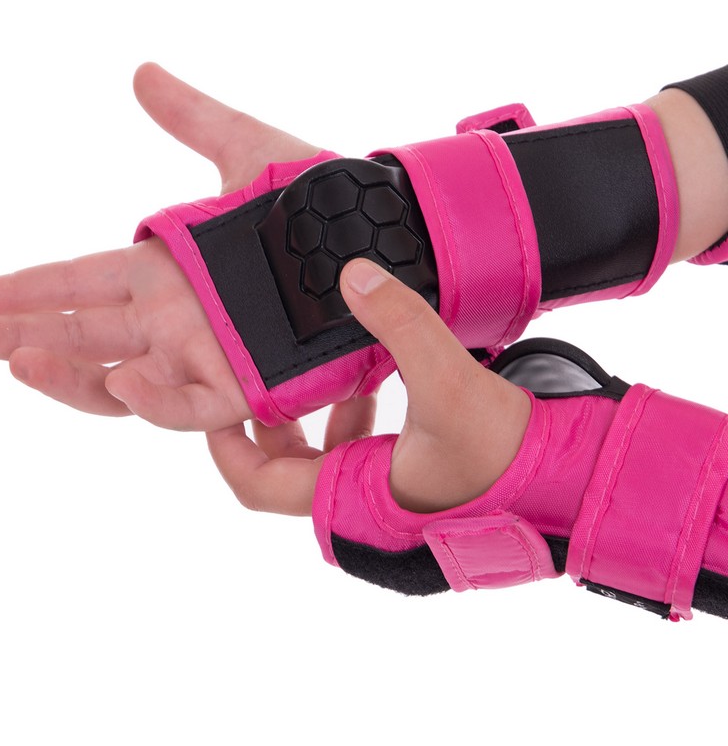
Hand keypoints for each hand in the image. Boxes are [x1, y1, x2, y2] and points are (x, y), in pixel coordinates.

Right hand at [0, 63, 319, 429]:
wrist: (385, 239)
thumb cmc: (323, 202)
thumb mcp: (248, 150)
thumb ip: (194, 118)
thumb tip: (141, 73)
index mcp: (166, 273)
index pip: (80, 284)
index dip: (26, 289)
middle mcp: (175, 320)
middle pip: (83, 337)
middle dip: (20, 334)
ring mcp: (208, 357)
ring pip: (122, 384)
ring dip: (68, 375)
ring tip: (17, 356)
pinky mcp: (248, 386)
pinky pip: (191, 406)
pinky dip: (155, 399)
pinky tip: (122, 379)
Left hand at [207, 258, 531, 514]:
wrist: (561, 482)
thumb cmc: (507, 454)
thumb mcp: (448, 381)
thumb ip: (401, 323)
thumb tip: (353, 274)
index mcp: (348, 495)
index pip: (256, 484)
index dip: (225, 446)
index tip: (216, 400)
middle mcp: (358, 503)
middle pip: (284, 466)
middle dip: (275, 417)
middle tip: (270, 370)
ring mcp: (381, 495)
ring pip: (322, 456)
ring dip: (319, 411)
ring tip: (333, 366)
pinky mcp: (405, 481)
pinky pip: (357, 449)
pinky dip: (355, 416)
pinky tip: (375, 379)